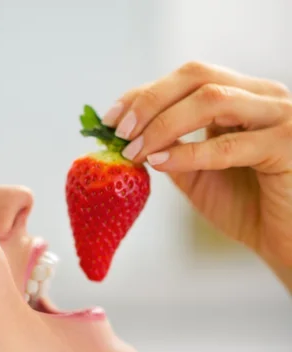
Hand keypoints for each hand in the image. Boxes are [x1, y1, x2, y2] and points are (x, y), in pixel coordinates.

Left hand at [102, 62, 291, 280]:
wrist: (285, 241)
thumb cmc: (248, 208)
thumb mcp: (199, 175)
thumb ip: (173, 150)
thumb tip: (130, 139)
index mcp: (244, 97)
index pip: (189, 78)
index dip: (145, 93)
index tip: (110, 118)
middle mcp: (264, 97)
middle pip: (198, 77)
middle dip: (150, 102)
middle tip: (120, 132)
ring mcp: (280, 116)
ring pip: (211, 101)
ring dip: (163, 124)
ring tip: (135, 150)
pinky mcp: (288, 144)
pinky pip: (228, 145)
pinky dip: (188, 152)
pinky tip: (160, 162)